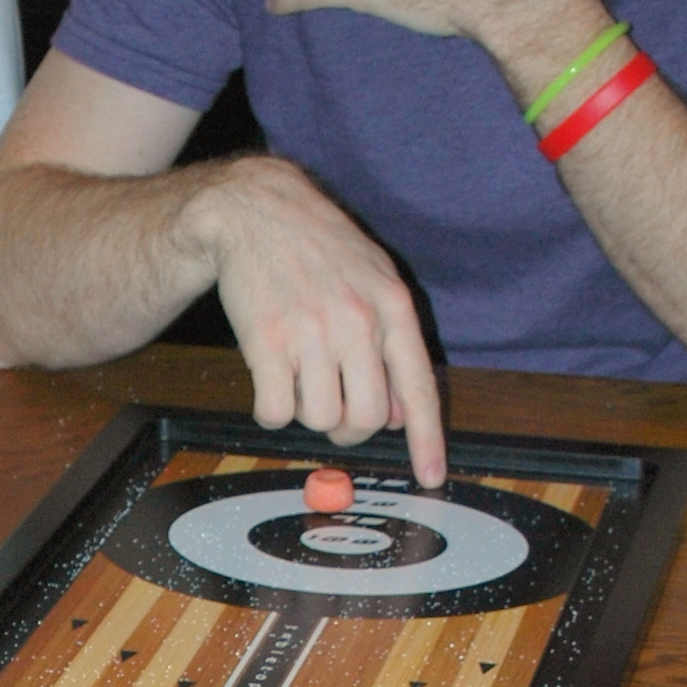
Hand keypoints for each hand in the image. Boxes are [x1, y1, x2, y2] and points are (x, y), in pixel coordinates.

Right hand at [176, 157, 446, 487]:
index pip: (417, 388)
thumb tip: (398, 414)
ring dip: (307, 413)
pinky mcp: (265, 342)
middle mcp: (355, 321)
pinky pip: (276, 413)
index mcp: (391, 306)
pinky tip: (272, 378)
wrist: (255, 210)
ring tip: (299, 376)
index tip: (431, 476)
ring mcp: (310, 332)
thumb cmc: (318, 248)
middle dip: (348, 428)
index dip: (426, 439)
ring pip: (318, 419)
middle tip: (334, 409)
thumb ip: (392, 345)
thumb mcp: (373, 280)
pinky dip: (272, 410)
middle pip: (364, 418)